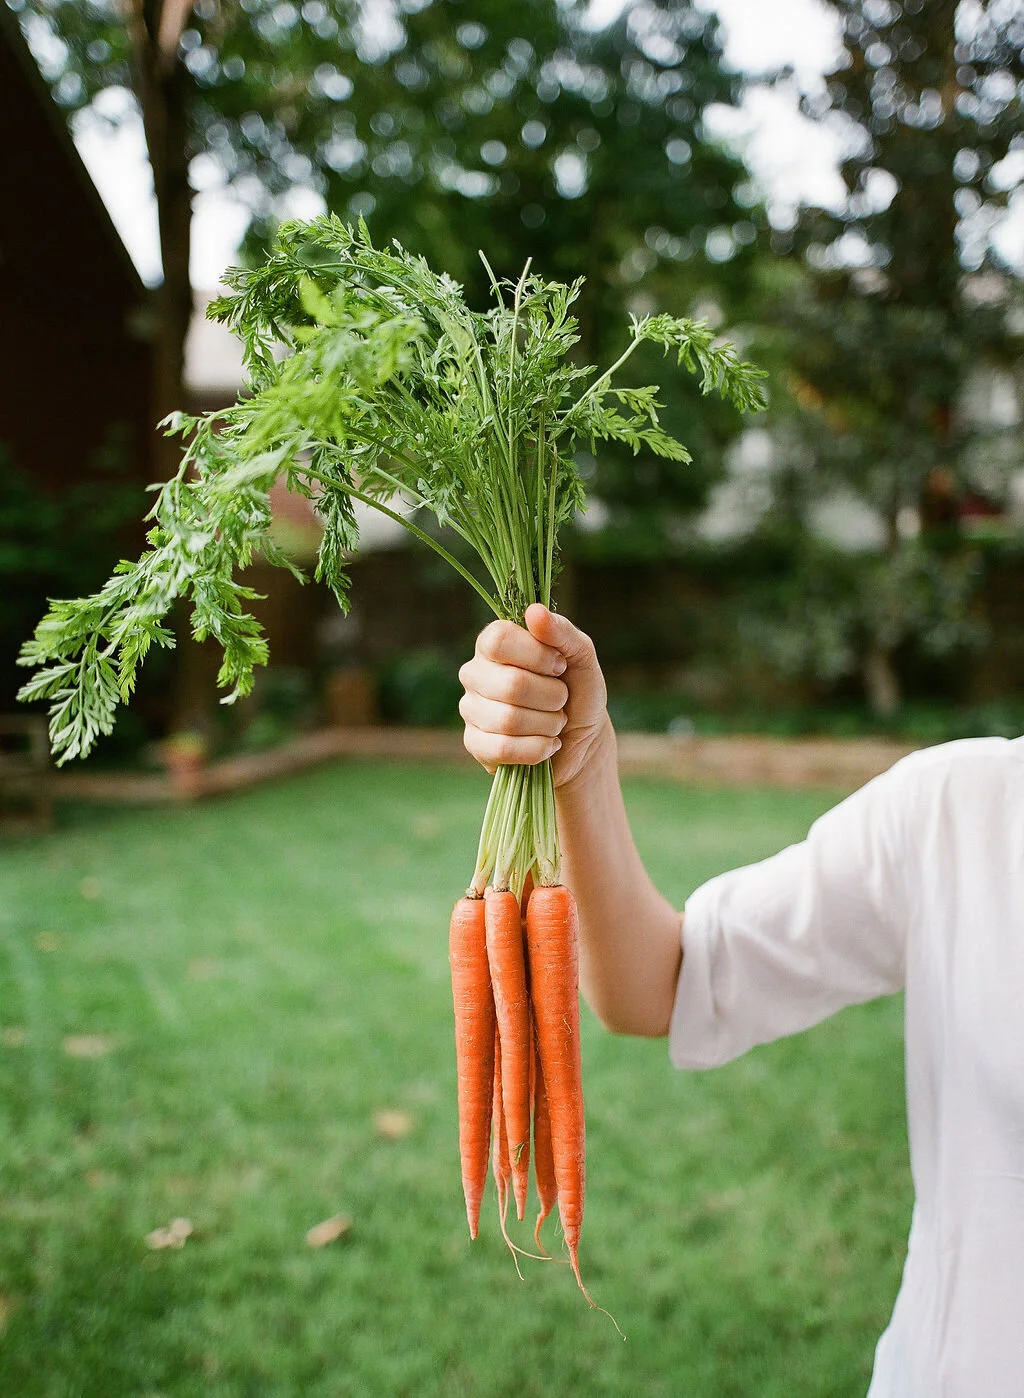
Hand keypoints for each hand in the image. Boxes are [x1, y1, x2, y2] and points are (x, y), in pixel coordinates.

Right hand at [459, 603, 609, 787]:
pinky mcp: (474, 743)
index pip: (499, 640)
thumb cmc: (578, 690)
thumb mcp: (581, 657)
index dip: (537, 655)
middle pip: (510, 684)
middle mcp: (474, 672)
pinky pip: (503, 749)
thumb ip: (562, 632)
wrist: (581, 738)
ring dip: (548, 724)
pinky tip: (548, 744)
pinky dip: (538, 749)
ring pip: (508, 720)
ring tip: (556, 722)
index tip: (560, 665)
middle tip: (562, 699)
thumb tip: (534, 611)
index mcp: (493, 643)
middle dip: (552, 696)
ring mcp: (470, 709)